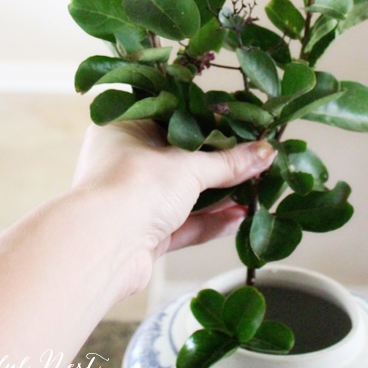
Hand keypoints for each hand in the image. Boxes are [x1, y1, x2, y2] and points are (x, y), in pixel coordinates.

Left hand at [71, 120, 275, 291]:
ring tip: (256, 187)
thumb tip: (265, 151)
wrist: (103, 248)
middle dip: (218, 164)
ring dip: (219, 194)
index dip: (207, 123)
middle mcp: (125, 163)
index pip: (172, 119)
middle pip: (180, 159)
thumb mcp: (188, 165)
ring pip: (184, 194)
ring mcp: (134, 201)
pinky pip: (184, 223)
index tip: (240, 126)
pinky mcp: (144, 235)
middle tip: (254, 159)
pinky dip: (210, 220)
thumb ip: (229, 161)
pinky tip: (239, 217)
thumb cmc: (133, 186)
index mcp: (124, 130)